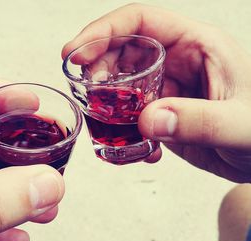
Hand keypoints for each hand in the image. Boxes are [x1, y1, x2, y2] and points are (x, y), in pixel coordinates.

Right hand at [62, 3, 250, 181]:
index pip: (141, 22)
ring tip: (106, 122)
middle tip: (87, 92)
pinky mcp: (164, 113)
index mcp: (197, 46)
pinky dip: (123, 130)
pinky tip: (135, 147)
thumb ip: (199, 121)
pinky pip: (131, 114)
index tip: (76, 53)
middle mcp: (178, 63)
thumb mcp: (241, 124)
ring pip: (122, 85)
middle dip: (97, 68)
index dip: (104, 31)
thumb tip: (148, 120)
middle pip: (123, 51)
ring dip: (107, 103)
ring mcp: (168, 89)